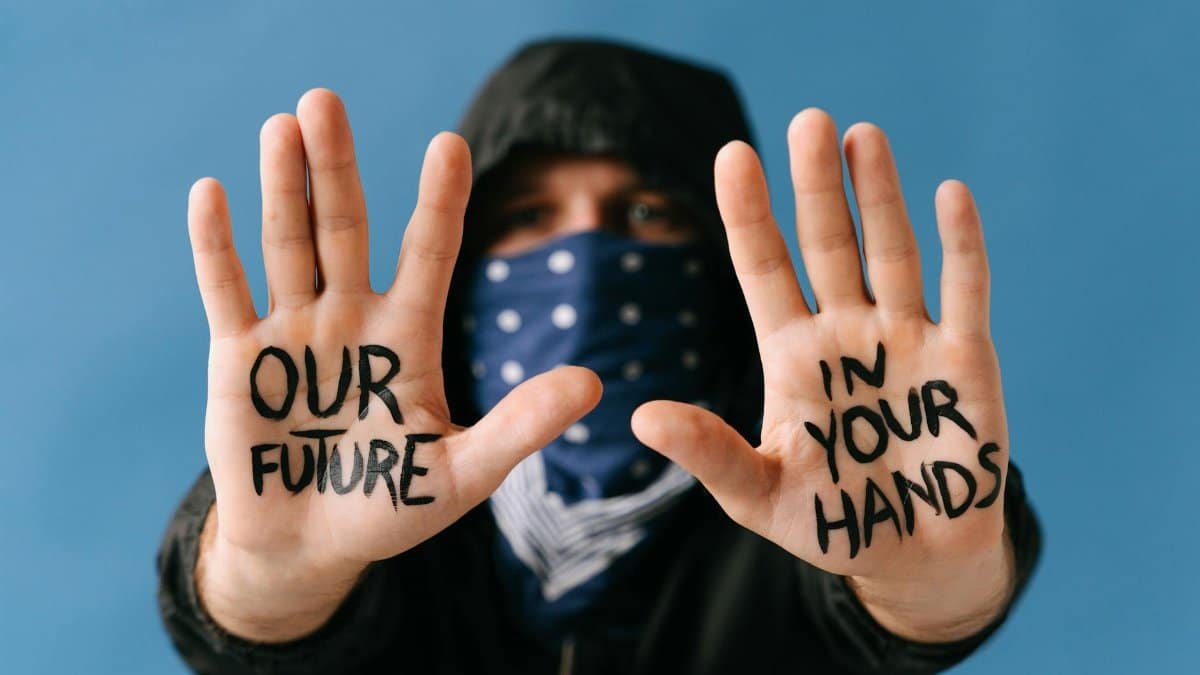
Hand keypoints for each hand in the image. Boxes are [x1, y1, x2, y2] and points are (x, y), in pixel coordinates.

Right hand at [187, 89, 599, 640]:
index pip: (429, 254)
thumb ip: (520, 428)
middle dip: (336, 168)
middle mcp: (352, 318)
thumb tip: (594, 384)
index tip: (451, 145)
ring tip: (283, 126)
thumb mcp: (462, 473)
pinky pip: (226, 292)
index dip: (439, 202)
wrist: (311, 547)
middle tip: (325, 100)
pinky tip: (211, 191)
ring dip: (283, 187)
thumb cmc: (391, 509)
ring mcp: (294, 332)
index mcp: (409, 336)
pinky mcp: (239, 359)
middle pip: (344, 228)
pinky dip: (215, 246)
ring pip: (288, 244)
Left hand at [632, 109, 1013, 640]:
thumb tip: (640, 416)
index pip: (763, 268)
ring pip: (890, 252)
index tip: (731, 154)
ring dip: (879, 197)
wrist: (912, 555)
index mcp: (791, 353)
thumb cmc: (829, 521)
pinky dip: (960, 246)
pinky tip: (948, 194)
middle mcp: (846, 331)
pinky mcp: (964, 360)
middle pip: (827, 244)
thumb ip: (709, 453)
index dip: (748, 214)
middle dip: (816, 186)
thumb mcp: (759, 493)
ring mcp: (906, 338)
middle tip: (806, 121)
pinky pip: (964, 292)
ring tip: (862, 136)